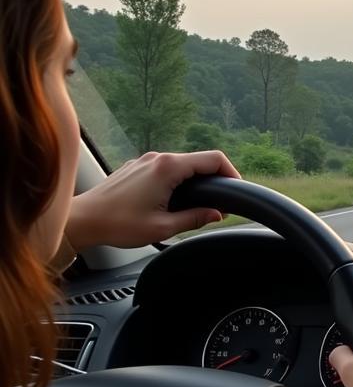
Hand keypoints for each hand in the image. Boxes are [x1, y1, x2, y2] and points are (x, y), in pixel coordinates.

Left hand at [65, 150, 240, 249]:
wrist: (82, 220)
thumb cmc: (118, 224)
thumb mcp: (163, 227)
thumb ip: (195, 218)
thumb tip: (216, 214)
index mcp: (168, 168)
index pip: (213, 159)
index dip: (231, 173)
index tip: (236, 189)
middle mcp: (158, 158)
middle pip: (199, 160)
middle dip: (214, 179)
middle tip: (219, 203)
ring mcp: (146, 161)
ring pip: (182, 164)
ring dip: (195, 181)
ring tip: (197, 204)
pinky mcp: (137, 167)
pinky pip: (166, 168)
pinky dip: (177, 180)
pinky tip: (173, 200)